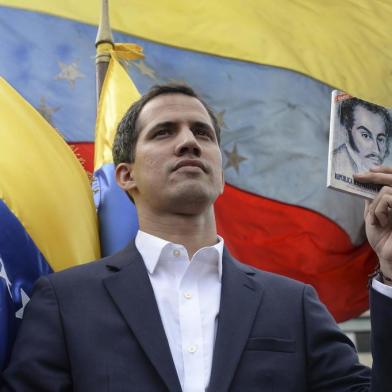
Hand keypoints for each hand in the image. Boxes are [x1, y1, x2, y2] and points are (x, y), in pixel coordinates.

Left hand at [354, 166, 391, 281]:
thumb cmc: (382, 237)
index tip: (370, 169)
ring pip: (386, 190)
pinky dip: (378, 209)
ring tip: (376, 219)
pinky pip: (387, 198)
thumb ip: (373, 199)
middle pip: (391, 179)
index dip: (386, 170)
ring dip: (375, 205)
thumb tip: (367, 181)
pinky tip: (380, 222)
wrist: (387, 255)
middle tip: (357, 176)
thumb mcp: (374, 214)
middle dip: (373, 176)